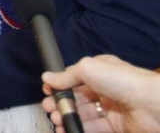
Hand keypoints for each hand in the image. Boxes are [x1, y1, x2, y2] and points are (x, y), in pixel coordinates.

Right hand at [42, 55, 159, 132]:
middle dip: (60, 103)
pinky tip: (66, 130)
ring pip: (83, 114)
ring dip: (67, 117)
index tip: (47, 91)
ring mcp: (110, 109)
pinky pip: (93, 128)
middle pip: (76, 97)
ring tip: (57, 121)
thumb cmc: (122, 81)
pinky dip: (78, 129)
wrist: (152, 106)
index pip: (74, 78)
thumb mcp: (88, 68)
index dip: (60, 85)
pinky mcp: (115, 126)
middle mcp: (104, 89)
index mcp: (100, 71)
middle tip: (49, 109)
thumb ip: (66, 75)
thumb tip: (47, 77)